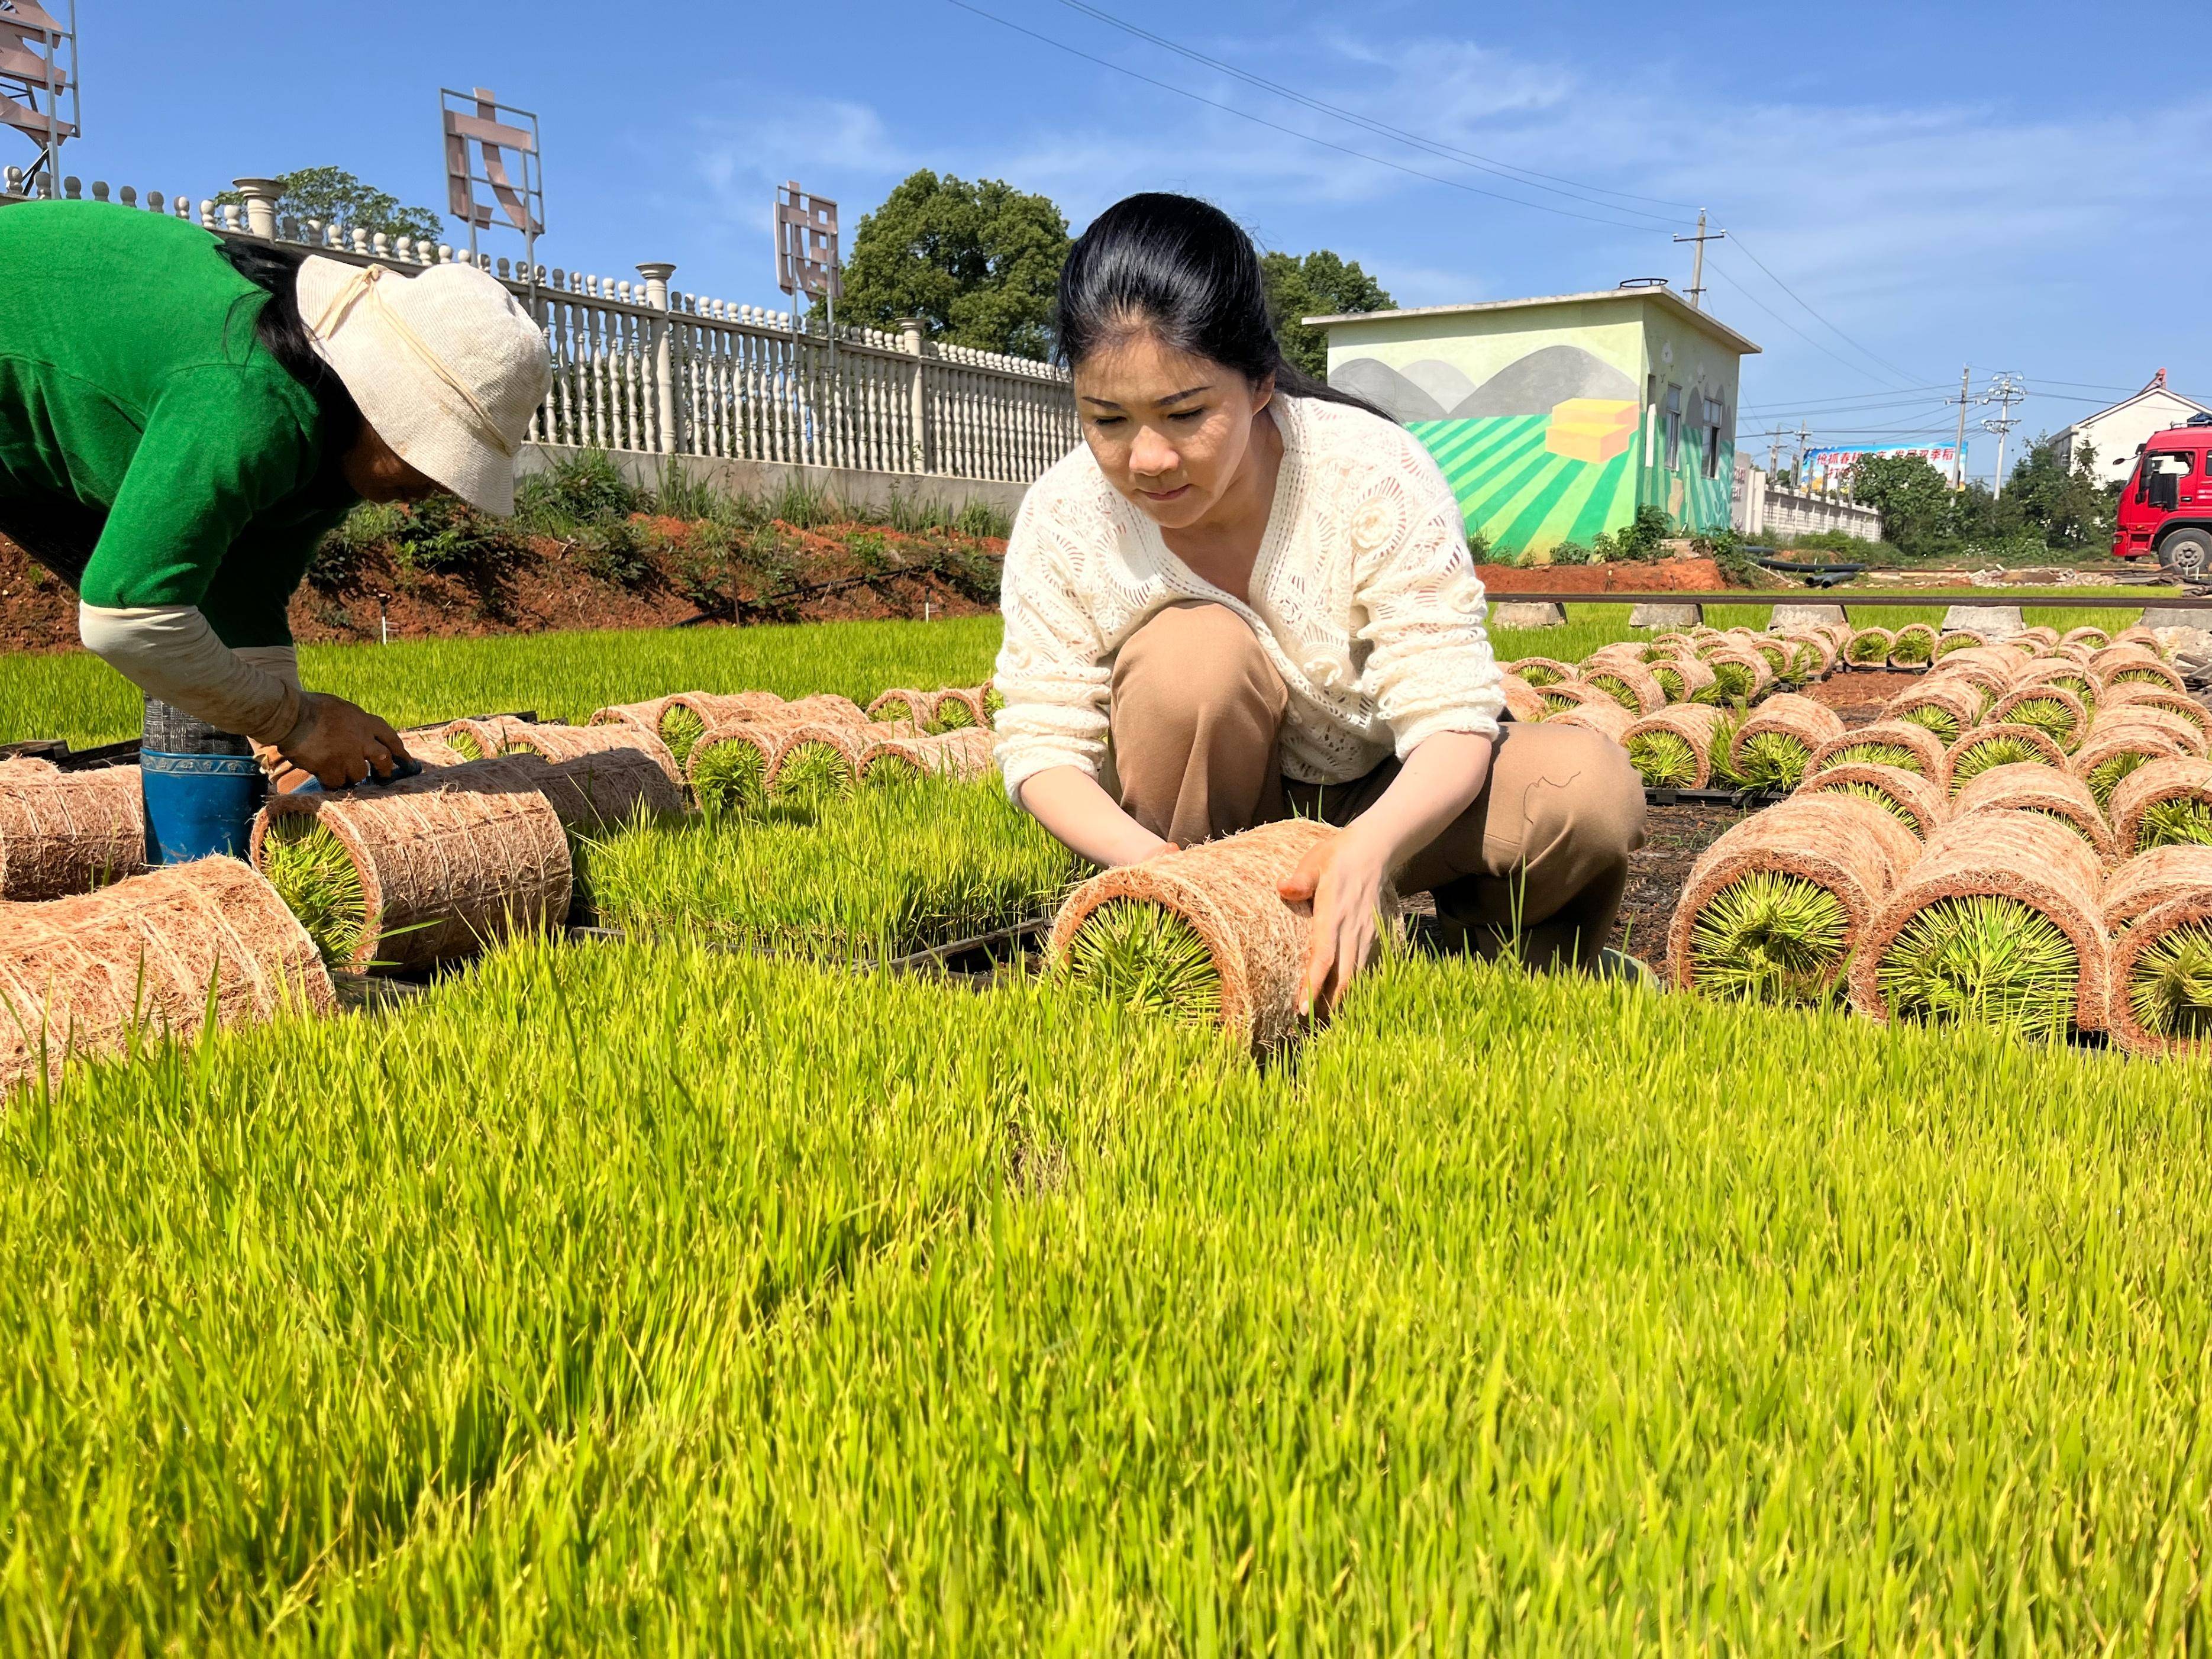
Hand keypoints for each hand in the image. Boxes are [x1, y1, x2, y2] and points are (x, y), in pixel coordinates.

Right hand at [272, 693, 411, 788]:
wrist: (289, 716)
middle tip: (380, 777)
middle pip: (383, 760)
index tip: (408, 762)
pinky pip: (337, 783)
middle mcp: (361, 739)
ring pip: (359, 775)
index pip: (390, 737)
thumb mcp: (340, 708)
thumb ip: (354, 722)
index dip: (400, 751)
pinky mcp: (331, 768)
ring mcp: (347, 755)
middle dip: (383, 771)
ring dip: (350, 776)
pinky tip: (323, 776)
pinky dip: (331, 782)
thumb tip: (362, 734)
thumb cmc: (309, 707)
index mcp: (363, 721)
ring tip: (338, 771)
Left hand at [1277, 826, 1390, 1018]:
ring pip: (1355, 976)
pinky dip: (1353, 985)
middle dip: (1326, 1004)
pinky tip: (1341, 997)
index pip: (1323, 957)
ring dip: (1340, 999)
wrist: (1375, 851)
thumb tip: (1282, 888)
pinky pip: (1364, 967)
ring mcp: (1366, 934)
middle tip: (1306, 1024)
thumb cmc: (1338, 856)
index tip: (1301, 1008)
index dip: (1312, 985)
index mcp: (1333, 914)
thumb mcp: (1316, 860)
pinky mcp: (1373, 935)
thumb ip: (1300, 879)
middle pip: (1342, 977)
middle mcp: (1352, 929)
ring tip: (1321, 1019)